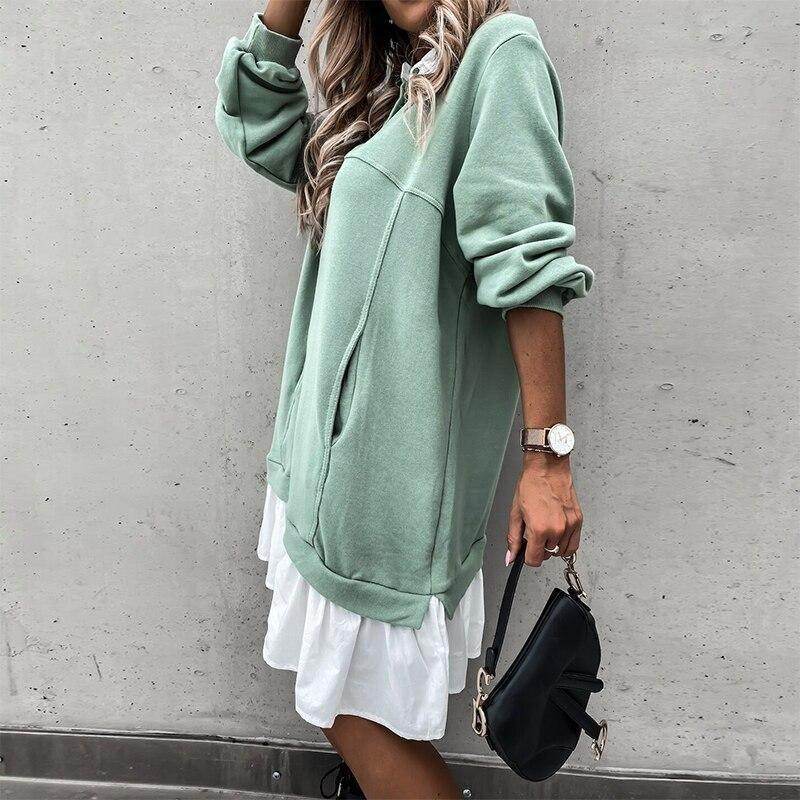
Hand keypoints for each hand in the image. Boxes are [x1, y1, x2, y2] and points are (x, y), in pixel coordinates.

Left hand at [506, 452, 582, 566]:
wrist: (547, 468)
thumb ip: (513, 539)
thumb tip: (511, 557)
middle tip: (534, 532)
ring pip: (560, 551)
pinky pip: (573, 544)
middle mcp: (557, 529)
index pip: (535, 560)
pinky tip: (557, 533)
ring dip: (552, 545)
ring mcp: (570, 526)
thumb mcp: (515, 513)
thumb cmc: (531, 485)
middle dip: (539, 547)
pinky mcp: (578, 521)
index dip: (527, 557)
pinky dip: (565, 543)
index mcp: (539, 529)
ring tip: (546, 529)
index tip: (526, 550)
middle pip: (547, 555)